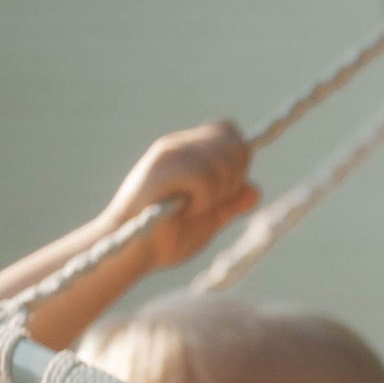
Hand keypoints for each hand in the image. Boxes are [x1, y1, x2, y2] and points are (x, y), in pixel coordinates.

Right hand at [101, 122, 258, 269]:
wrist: (129, 251)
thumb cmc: (164, 237)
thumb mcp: (206, 220)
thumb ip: (229, 205)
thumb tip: (254, 190)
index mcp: (186, 151)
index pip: (227, 131)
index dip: (238, 158)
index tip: (227, 189)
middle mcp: (176, 146)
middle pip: (232, 141)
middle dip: (234, 177)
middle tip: (209, 203)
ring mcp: (167, 155)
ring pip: (222, 161)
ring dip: (218, 193)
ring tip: (192, 209)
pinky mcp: (160, 170)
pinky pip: (205, 178)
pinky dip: (204, 201)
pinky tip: (184, 211)